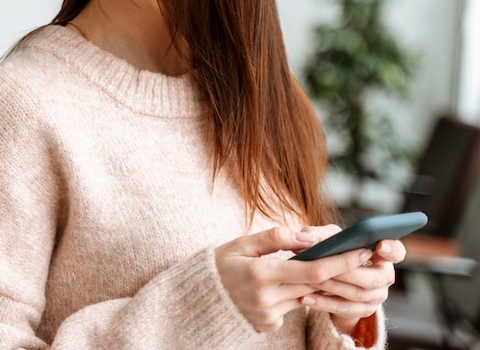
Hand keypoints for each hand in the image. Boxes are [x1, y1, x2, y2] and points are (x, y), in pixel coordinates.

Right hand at [214, 226, 373, 332]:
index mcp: (261, 274)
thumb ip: (274, 238)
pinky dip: (298, 293)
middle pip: (316, 285)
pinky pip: (293, 307)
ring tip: (333, 265)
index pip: (313, 270)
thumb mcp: (243, 243)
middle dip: (340, 271)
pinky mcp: (269, 324)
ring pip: (307, 296)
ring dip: (320, 282)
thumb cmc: (222, 262)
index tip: (361, 251)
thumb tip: (308, 237)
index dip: (341, 262)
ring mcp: (269, 315)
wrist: (201, 297)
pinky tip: (294, 281)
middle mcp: (267, 299)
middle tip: (361, 256)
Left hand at [299, 238, 406, 334]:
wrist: (333, 277)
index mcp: (382, 254)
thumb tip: (306, 237)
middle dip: (346, 272)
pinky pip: (345, 309)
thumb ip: (318, 234)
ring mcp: (377, 297)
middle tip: (323, 266)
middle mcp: (384, 276)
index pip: (396, 251)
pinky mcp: (364, 311)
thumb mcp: (328, 238)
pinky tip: (306, 297)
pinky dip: (324, 303)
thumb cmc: (334, 250)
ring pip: (357, 294)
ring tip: (309, 280)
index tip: (380, 244)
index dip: (391, 249)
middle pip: (372, 278)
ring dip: (332, 287)